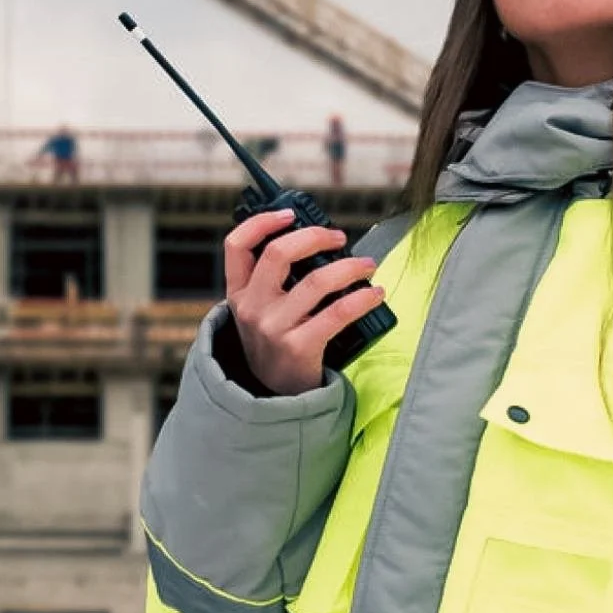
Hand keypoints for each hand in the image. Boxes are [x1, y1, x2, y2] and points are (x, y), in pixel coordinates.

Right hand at [223, 209, 384, 394]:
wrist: (276, 397)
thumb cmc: (277, 342)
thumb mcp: (260, 311)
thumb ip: (274, 281)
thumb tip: (318, 241)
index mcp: (238, 293)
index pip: (236, 246)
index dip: (262, 222)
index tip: (290, 214)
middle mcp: (251, 308)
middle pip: (278, 253)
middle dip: (315, 236)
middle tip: (339, 237)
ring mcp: (273, 328)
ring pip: (316, 281)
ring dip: (349, 267)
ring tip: (367, 266)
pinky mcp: (299, 347)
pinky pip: (338, 313)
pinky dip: (363, 298)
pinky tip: (376, 294)